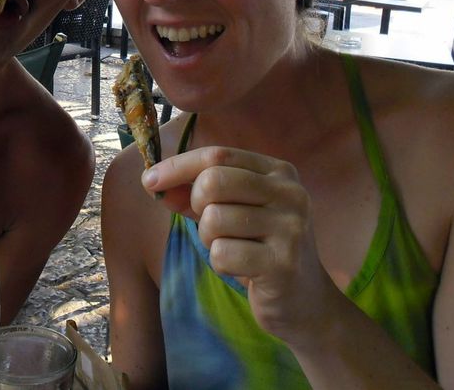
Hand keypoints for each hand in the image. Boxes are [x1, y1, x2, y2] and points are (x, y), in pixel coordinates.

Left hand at [142, 146, 338, 343]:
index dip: (178, 166)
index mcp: (278, 171)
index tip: (149, 180)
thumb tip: (153, 182)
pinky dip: (221, 264)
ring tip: (233, 249)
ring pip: (213, 219)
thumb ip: (195, 194)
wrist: (305, 299)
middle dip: (196, 205)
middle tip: (209, 225)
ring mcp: (291, 228)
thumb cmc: (260, 247)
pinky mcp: (283, 263)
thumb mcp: (231, 211)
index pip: (217, 155)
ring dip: (209, 239)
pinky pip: (222, 254)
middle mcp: (290, 193)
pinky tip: (243, 270)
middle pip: (213, 181)